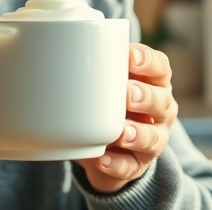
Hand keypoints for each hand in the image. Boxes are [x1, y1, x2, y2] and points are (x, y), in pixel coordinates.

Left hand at [75, 43, 177, 193]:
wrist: (107, 145)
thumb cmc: (107, 101)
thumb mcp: (103, 82)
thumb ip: (90, 68)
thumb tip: (50, 44)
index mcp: (153, 82)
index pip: (159, 67)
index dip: (148, 61)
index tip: (129, 57)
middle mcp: (160, 109)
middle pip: (161, 101)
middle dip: (145, 97)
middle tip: (128, 94)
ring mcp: (153, 138)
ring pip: (153, 138)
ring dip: (137, 134)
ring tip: (121, 133)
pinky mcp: (138, 164)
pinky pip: (131, 166)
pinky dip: (117, 164)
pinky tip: (103, 160)